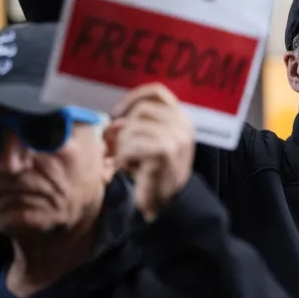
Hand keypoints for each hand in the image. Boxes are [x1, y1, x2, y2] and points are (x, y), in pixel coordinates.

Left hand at [108, 84, 194, 221]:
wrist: (168, 205)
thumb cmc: (155, 173)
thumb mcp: (151, 142)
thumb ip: (138, 125)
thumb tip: (116, 121)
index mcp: (182, 120)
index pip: (157, 92)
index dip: (134, 97)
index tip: (118, 111)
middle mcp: (182, 125)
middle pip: (140, 110)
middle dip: (125, 129)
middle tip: (122, 149)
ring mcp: (175, 138)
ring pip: (132, 128)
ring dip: (123, 147)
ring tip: (129, 162)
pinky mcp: (163, 152)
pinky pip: (130, 145)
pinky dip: (123, 158)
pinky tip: (129, 169)